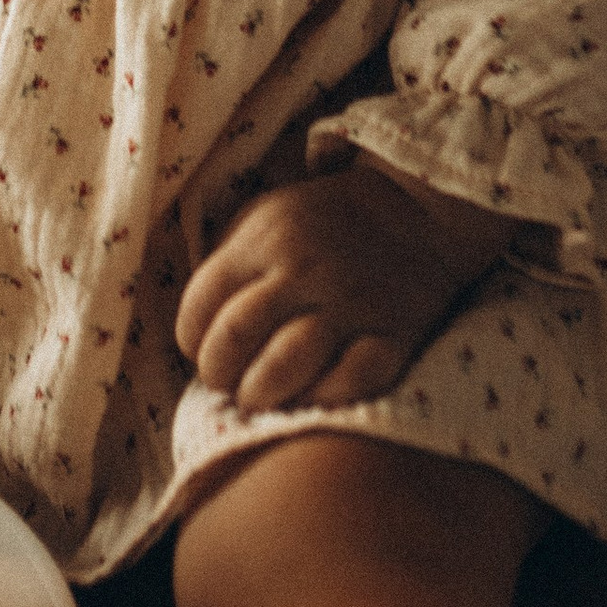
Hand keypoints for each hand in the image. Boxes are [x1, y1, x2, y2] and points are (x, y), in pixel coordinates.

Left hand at [174, 157, 516, 415]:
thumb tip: (192, 324)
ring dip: (260, 393)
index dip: (191, 340)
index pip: (201, 305)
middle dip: (218, 373)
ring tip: (259, 396)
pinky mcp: (395, 334)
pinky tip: (313, 394)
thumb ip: (227, 260)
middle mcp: (303, 271)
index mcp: (264, 240)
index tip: (201, 351)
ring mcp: (351, 304)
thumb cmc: (321, 222)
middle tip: (227, 381)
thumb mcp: (264, 216)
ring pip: (285, 366)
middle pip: (234, 338)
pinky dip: (326, 396)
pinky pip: (354, 380)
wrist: (415, 210)